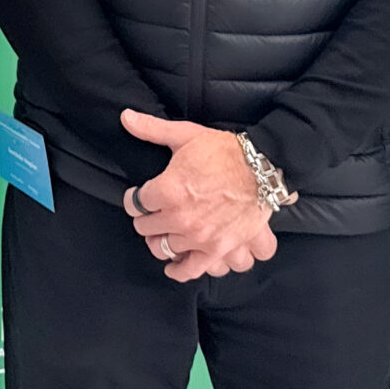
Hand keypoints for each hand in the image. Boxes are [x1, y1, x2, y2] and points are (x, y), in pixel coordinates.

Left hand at [120, 110, 279, 281]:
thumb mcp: (186, 135)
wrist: (264, 168)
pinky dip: (180, 271)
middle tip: (152, 213)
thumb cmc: (225, 151)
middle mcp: (180, 217)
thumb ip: (152, 129)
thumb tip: (126, 117)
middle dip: (146, 219)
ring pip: (163, 249)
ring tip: (163, 234)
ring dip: (160, 241)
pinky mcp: (218, 250)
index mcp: (167, 190)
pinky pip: (191, 270)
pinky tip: (174, 266)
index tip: (139, 197)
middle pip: (145, 228)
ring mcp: (199, 237)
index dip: (134, 198)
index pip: (134, 203)